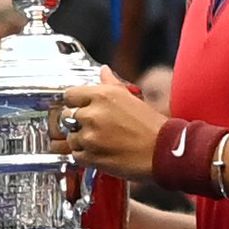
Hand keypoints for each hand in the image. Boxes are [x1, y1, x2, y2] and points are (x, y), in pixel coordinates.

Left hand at [60, 65, 166, 180]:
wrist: (163, 151)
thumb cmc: (152, 126)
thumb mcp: (131, 97)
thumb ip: (111, 83)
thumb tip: (104, 71)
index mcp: (103, 95)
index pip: (69, 94)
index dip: (74, 102)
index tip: (79, 106)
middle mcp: (93, 114)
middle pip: (66, 116)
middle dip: (77, 121)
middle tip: (92, 126)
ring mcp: (90, 136)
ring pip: (70, 137)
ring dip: (80, 139)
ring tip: (99, 141)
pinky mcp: (90, 156)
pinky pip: (76, 154)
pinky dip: (84, 154)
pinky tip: (99, 151)